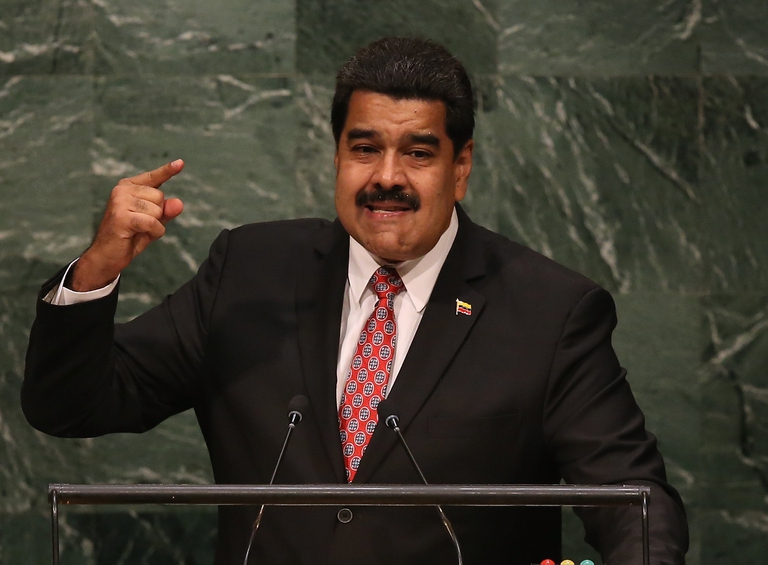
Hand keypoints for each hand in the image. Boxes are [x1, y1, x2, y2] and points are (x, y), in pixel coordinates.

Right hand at [71, 159, 184, 290]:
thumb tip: (179, 203)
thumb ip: (166, 211)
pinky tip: (140, 235)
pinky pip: (153, 222)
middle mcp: (122, 190)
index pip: (153, 178)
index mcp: (128, 187)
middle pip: (160, 197)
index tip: (181, 162)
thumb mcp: (153, 222)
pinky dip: (154, 232)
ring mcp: (120, 201)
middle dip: (158, 215)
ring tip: (137, 230)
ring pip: (157, 210)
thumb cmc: (130, 237)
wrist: (107, 256)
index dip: (168, 171)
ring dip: (154, 225)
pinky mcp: (121, 216)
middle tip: (140, 225)